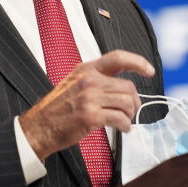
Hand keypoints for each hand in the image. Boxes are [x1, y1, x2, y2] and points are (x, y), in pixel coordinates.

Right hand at [19, 50, 154, 159]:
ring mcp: (89, 97)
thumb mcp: (74, 83)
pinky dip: (126, 126)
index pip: (118, 58)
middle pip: (128, 86)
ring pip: (127, 102)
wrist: (38, 127)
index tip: (149, 70)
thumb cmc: (57, 109)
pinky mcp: (90, 116)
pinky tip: (123, 129)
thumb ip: (97, 80)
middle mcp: (89, 80)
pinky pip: (120, 118)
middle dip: (134, 102)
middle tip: (131, 111)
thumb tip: (124, 88)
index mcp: (86, 69)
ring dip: (130, 115)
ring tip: (125, 121)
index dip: (137, 62)